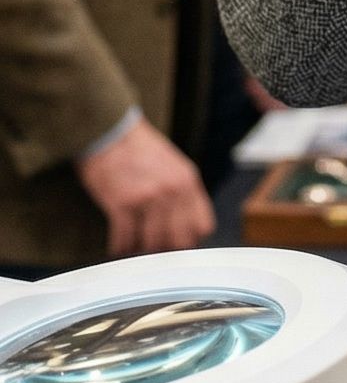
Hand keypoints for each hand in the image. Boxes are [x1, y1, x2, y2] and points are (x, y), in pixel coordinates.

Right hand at [76, 117, 214, 257]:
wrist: (108, 131)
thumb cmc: (137, 148)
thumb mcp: (173, 164)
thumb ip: (182, 192)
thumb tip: (185, 224)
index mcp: (187, 182)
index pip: (203, 226)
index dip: (190, 239)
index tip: (178, 243)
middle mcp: (172, 192)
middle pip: (179, 241)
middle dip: (167, 250)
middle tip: (155, 252)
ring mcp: (148, 199)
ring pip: (152, 244)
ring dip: (141, 250)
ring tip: (133, 247)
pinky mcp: (123, 204)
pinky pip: (125, 239)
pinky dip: (120, 246)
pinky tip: (117, 246)